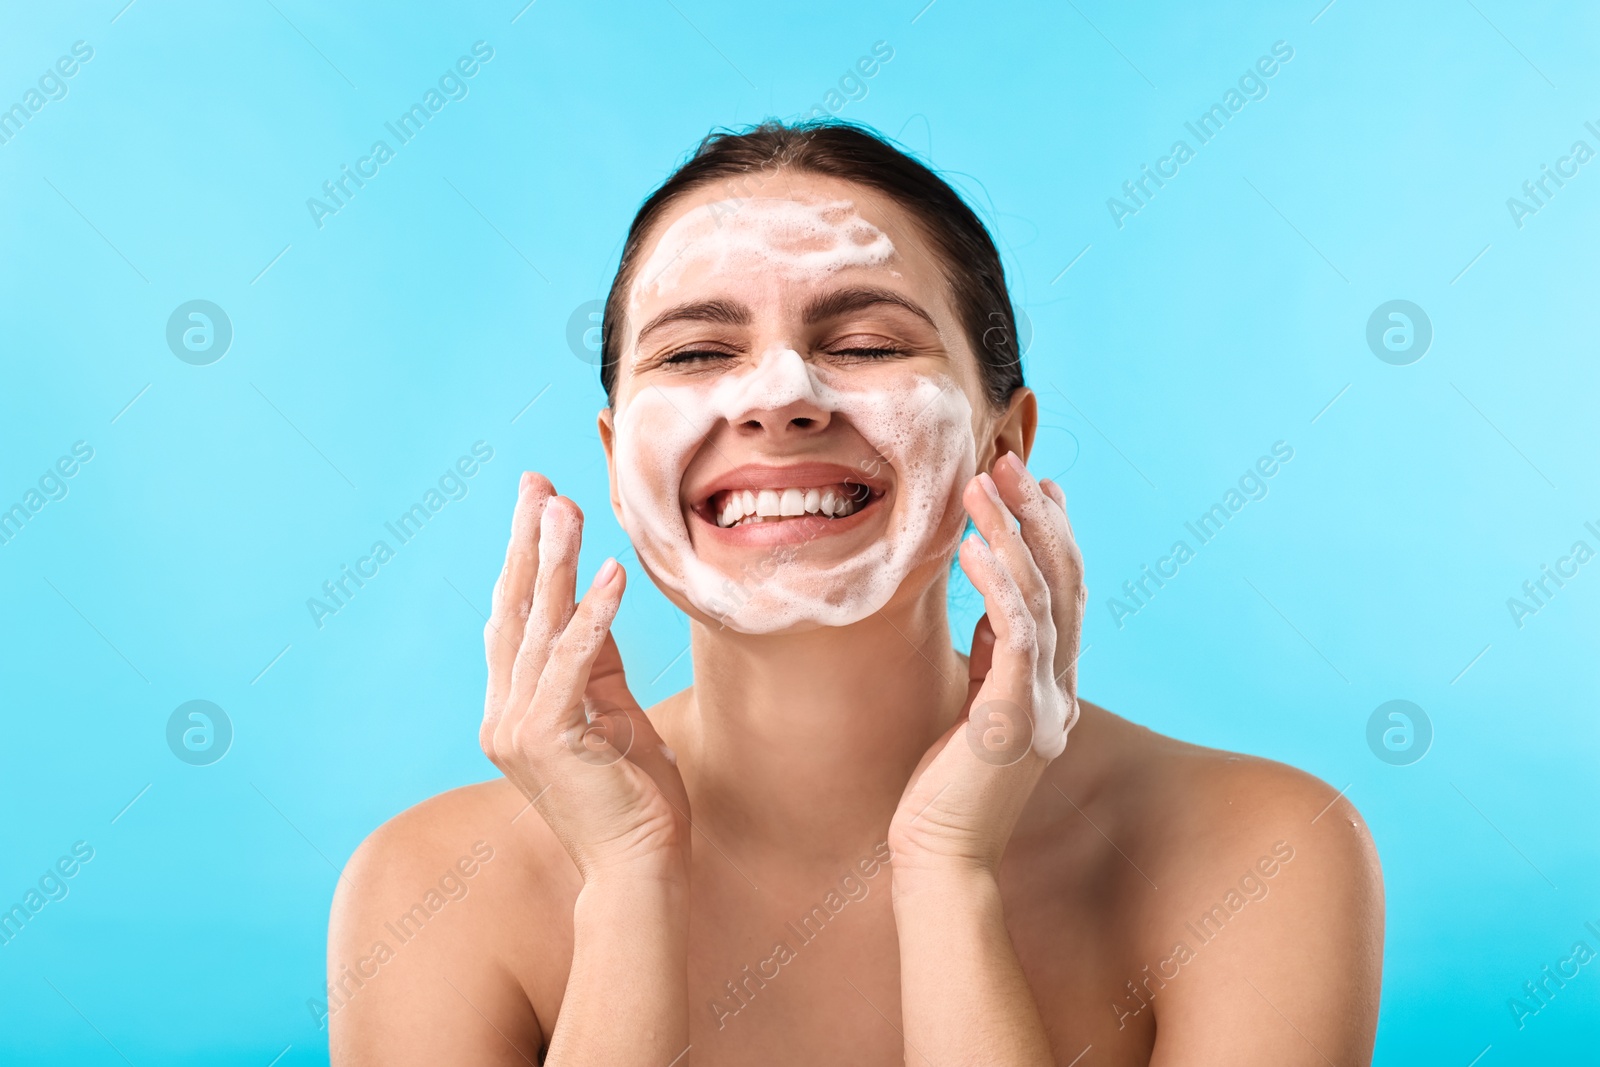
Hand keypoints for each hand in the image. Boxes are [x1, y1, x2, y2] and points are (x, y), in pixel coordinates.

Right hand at [481, 472, 691, 882]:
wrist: (640, 867)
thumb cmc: (634, 797)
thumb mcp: (613, 713)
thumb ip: (597, 661)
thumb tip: (595, 597)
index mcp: (511, 710)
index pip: (513, 619)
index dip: (523, 558)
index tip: (536, 503)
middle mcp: (502, 715)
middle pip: (513, 610)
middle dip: (526, 541)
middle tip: (535, 483)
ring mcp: (517, 728)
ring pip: (537, 627)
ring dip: (555, 562)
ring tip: (566, 509)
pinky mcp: (548, 738)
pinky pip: (573, 661)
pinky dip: (592, 615)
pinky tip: (610, 573)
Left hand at [887, 451, 1083, 877]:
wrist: (942, 859)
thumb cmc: (944, 789)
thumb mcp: (977, 706)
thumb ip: (995, 659)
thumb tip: (997, 603)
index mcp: (1053, 688)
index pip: (1065, 595)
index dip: (1056, 536)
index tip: (1039, 485)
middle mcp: (1061, 692)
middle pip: (1064, 583)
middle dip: (1039, 516)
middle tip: (1011, 461)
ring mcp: (1046, 706)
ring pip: (1044, 599)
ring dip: (1014, 533)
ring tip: (985, 482)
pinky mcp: (1014, 720)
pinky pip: (1015, 636)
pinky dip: (998, 585)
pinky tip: (975, 547)